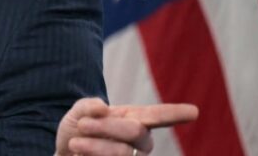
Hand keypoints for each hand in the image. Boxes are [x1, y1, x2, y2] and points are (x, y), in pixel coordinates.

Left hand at [55, 97, 197, 154]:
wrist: (64, 153)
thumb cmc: (78, 131)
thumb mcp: (79, 113)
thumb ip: (88, 106)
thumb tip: (103, 108)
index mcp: (134, 119)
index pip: (158, 116)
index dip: (175, 114)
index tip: (193, 111)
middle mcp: (139, 141)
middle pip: (135, 130)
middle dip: (105, 127)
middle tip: (82, 126)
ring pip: (120, 152)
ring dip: (92, 146)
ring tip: (75, 144)